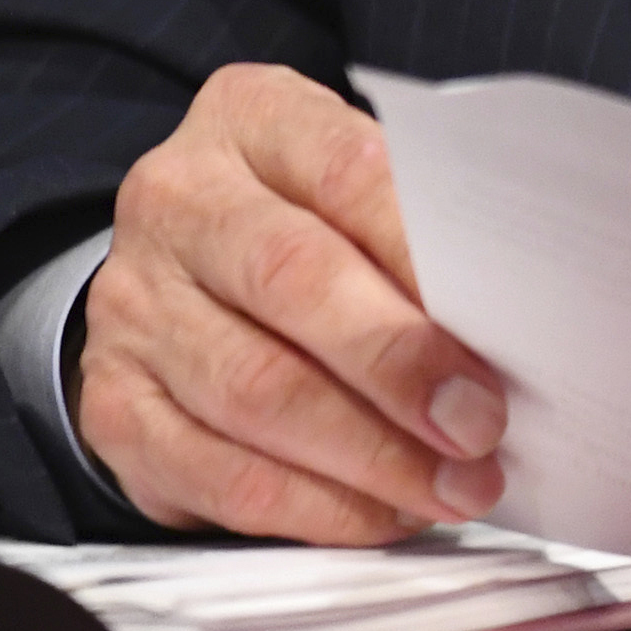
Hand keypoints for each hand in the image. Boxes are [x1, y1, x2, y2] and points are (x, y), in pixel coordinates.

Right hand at [76, 63, 509, 541]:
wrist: (183, 270)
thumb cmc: (312, 220)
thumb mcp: (359, 185)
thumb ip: (423, 231)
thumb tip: (515, 321)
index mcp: (251, 118)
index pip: (346, 169)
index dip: (421, 249)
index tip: (496, 320)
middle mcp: (177, 201)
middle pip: (291, 280)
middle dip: (398, 363)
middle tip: (479, 423)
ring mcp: (133, 306)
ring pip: (254, 391)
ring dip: (370, 454)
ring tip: (453, 485)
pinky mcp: (114, 407)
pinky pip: (218, 473)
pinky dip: (314, 505)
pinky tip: (382, 513)